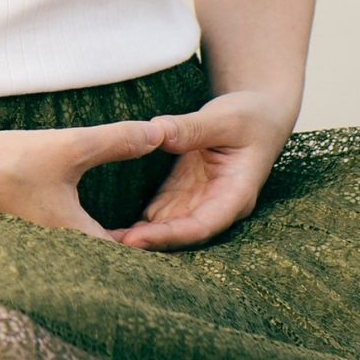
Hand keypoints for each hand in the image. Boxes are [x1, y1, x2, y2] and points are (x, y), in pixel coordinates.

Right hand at [0, 116, 164, 239]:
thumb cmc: (9, 163)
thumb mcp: (70, 147)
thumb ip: (116, 141)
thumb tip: (159, 134)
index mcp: (77, 238)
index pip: (126, 254)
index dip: (151, 243)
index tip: (174, 233)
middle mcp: (60, 253)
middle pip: (106, 256)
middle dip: (131, 244)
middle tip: (159, 229)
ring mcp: (39, 248)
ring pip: (85, 250)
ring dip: (106, 239)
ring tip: (130, 226)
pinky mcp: (24, 235)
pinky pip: (65, 242)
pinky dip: (81, 232)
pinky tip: (82, 215)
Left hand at [116, 91, 294, 251]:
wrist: (259, 112)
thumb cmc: (251, 116)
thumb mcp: (225, 118)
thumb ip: (192, 128)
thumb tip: (156, 133)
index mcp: (236, 195)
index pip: (203, 225)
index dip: (170, 235)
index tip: (137, 238)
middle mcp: (218, 205)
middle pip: (181, 235)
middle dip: (148, 243)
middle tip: (107, 247)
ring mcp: (200, 200)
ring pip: (167, 228)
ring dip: (138, 237)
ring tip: (100, 243)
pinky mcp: (185, 191)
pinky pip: (159, 212)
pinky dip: (137, 221)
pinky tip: (109, 229)